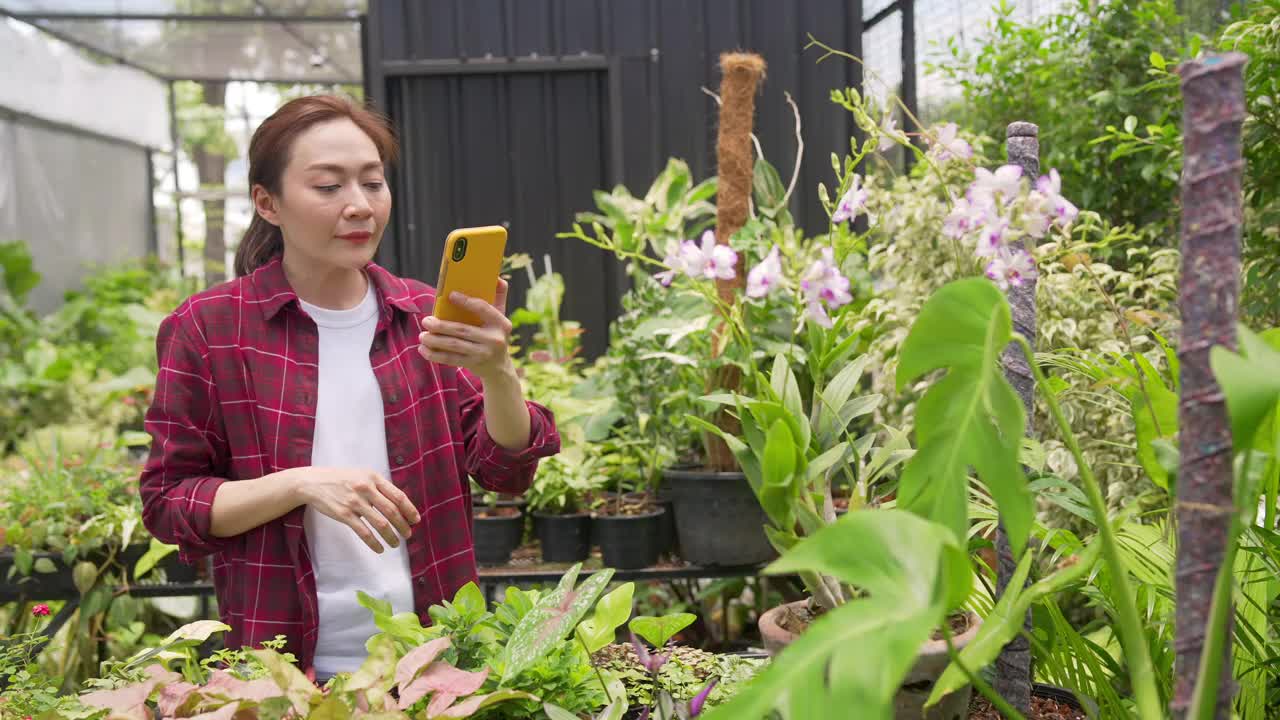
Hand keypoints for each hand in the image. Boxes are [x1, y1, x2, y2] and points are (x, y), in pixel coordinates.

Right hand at [294, 467, 420, 552]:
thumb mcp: (362, 475)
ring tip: (396, 544)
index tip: (415, 520)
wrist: (314, 482)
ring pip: (380, 523)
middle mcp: (366, 488)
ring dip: (391, 536)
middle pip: (392, 510)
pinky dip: (374, 542)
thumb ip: (379, 487)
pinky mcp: (344, 514)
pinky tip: (379, 548)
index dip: (409, 509)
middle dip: (403, 525)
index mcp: (374, 478)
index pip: (398, 495)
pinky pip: (364, 532)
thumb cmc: (341, 479)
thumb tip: (399, 504)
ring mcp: (355, 502)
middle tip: (408, 535)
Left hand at [419, 278, 515, 381]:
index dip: (467, 301)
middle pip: (463, 330)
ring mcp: (484, 354)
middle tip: (426, 321)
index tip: (450, 295)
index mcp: (501, 323)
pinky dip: (435, 355)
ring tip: (422, 336)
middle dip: (442, 326)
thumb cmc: (494, 334)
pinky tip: (423, 350)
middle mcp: (494, 339)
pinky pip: (451, 359)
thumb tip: (496, 277)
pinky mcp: (473, 364)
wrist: (498, 366)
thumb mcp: (499, 317)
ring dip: (435, 341)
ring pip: (454, 345)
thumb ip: (499, 296)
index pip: (483, 308)